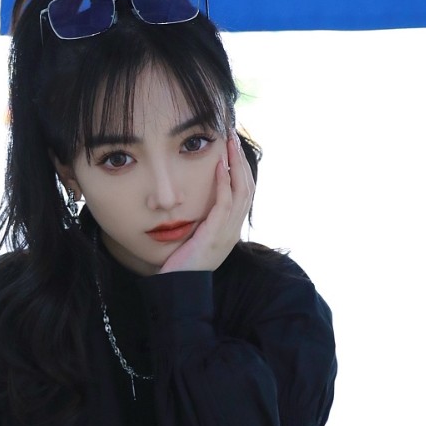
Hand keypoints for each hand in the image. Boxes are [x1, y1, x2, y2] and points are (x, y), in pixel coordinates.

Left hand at [159, 127, 254, 274]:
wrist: (178, 288)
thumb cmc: (181, 263)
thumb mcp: (195, 237)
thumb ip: (200, 220)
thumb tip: (195, 201)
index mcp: (231, 229)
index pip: (243, 193)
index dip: (240, 169)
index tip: (232, 148)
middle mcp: (234, 229)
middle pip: (247, 187)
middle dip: (240, 160)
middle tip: (233, 136)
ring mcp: (228, 233)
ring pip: (241, 192)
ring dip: (235, 165)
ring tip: (229, 144)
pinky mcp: (216, 235)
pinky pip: (224, 204)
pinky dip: (224, 184)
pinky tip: (219, 167)